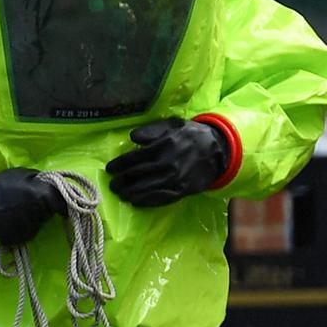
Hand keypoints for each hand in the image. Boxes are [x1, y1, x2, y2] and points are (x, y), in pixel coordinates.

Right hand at [0, 168, 65, 245]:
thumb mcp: (24, 174)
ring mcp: (30, 229)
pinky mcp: (19, 239)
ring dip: (33, 217)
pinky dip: (22, 227)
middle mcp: (41, 214)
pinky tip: (11, 219)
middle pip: (50, 213)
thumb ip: (42, 182)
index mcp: (45, 196)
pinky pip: (26, 232)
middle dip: (45, 208)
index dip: (63, 203)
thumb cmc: (2, 184)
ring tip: (17, 209)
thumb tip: (52, 186)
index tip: (62, 205)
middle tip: (30, 201)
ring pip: (38, 223)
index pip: (64, 203)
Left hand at [106, 118, 229, 206]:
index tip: (109, 169)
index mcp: (163, 146)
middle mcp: (167, 164)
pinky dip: (146, 201)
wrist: (217, 149)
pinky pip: (160, 198)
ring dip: (130, 193)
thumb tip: (132, 137)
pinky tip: (136, 202)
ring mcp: (174, 179)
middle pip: (137, 175)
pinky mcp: (182, 190)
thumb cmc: (191, 134)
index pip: (134, 158)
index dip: (119, 164)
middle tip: (112, 184)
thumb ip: (152, 130)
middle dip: (121, 181)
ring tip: (120, 194)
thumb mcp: (173, 125)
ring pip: (146, 189)